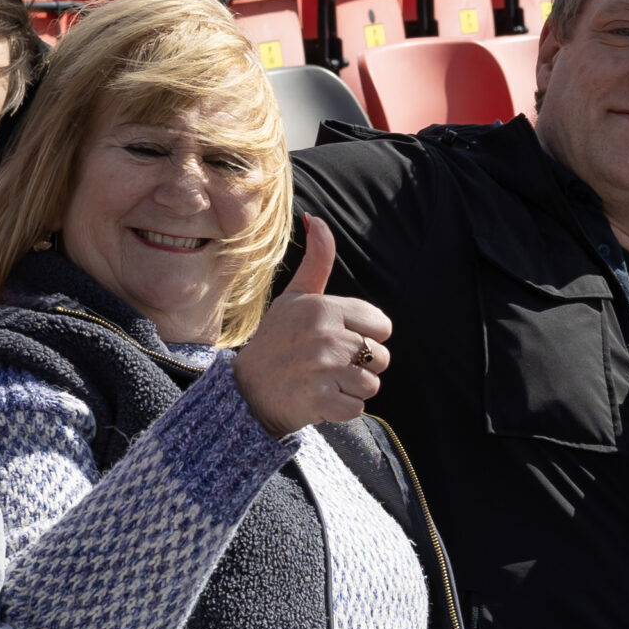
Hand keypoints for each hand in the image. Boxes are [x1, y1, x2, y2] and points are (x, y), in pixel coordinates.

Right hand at [232, 216, 391, 437]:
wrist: (246, 391)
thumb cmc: (276, 340)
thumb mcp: (295, 297)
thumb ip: (316, 260)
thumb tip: (317, 218)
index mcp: (324, 308)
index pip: (383, 326)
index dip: (365, 336)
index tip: (337, 339)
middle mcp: (326, 336)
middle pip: (382, 357)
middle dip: (360, 365)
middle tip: (328, 364)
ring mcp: (323, 370)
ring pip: (371, 384)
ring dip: (351, 388)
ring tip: (323, 381)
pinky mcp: (320, 401)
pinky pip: (357, 408)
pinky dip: (342, 409)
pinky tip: (319, 399)